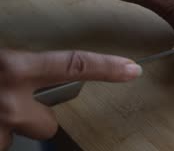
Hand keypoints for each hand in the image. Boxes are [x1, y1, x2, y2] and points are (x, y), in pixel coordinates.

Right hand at [0, 49, 140, 149]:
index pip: (73, 66)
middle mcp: (10, 100)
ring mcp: (0, 126)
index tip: (131, 70)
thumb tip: (40, 73)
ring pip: (20, 135)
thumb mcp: (0, 62)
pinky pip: (2, 142)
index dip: (106, 68)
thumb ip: (21, 67)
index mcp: (15, 68)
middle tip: (12, 103)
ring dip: (8, 126)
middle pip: (48, 125)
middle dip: (35, 119)